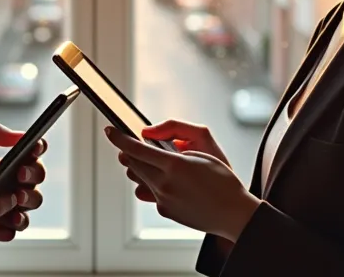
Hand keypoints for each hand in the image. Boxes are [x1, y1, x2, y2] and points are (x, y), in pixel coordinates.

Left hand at [0, 122, 46, 240]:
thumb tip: (21, 135)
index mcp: (10, 162)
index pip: (33, 153)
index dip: (38, 148)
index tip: (33, 147)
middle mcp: (15, 183)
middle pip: (38, 177)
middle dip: (33, 174)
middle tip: (20, 174)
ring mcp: (10, 204)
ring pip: (33, 202)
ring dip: (29, 200)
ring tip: (16, 199)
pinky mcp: (2, 224)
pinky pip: (17, 227)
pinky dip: (15, 223)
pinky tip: (7, 220)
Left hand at [106, 123, 259, 241]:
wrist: (233, 213)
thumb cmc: (223, 179)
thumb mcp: (203, 147)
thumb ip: (173, 134)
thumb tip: (148, 135)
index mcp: (174, 165)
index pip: (136, 149)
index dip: (119, 139)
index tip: (109, 131)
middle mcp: (164, 184)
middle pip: (133, 164)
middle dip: (128, 153)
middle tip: (129, 145)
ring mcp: (163, 199)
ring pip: (139, 178)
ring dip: (141, 168)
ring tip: (156, 163)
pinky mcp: (165, 210)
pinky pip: (151, 192)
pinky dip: (155, 183)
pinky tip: (172, 182)